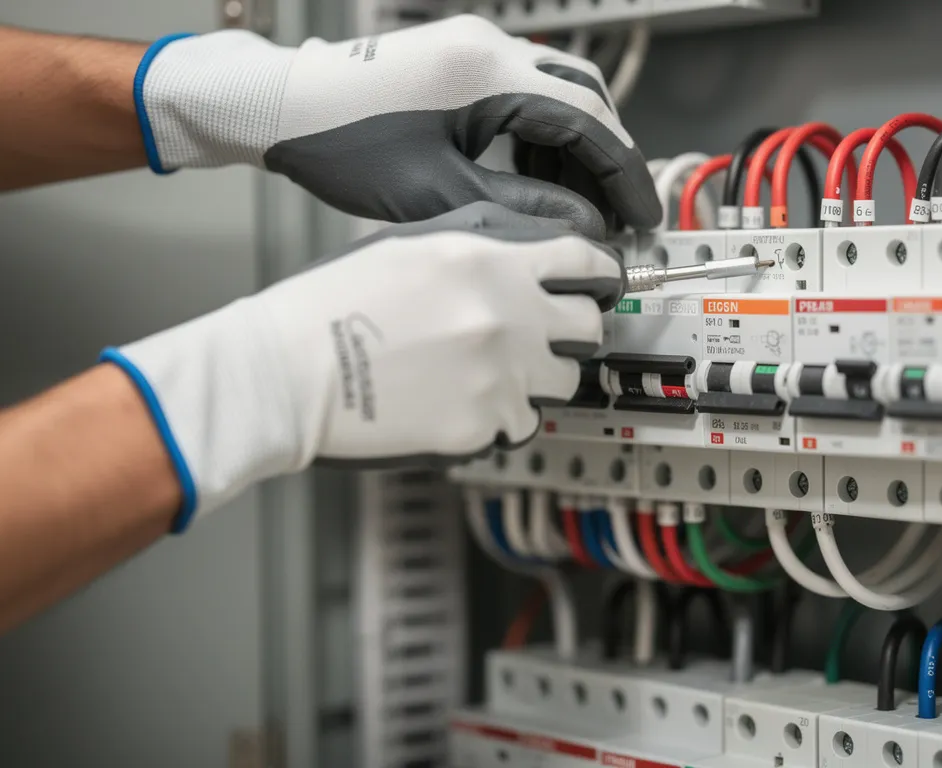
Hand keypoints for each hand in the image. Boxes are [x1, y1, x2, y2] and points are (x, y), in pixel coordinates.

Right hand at [101, 202, 621, 529]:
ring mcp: (500, 374)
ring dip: (536, 380)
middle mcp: (506, 315)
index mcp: (488, 262)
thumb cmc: (330, 309)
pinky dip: (498, 420)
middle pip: (589, 327)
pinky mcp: (483, 426)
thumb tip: (526, 260)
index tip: (602, 285)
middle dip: (571, 333)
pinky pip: (520, 427)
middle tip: (543, 341)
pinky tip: (455, 405)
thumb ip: (480, 249)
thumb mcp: (410, 247)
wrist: (285, 374)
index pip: (583, 260)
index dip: (600, 273)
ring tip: (486, 377)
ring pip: (562, 383)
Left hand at [135, 16, 660, 237]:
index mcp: (488, 73)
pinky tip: (540, 179)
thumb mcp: (437, 192)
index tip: (645, 216)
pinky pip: (525, 91)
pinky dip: (543, 135)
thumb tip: (583, 226)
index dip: (625, 174)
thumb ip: (521, 209)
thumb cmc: (340, 144)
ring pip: (558, 93)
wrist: (278, 105)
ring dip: (576, 148)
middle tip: (622, 214)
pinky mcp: (460, 58)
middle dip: (608, 160)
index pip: (589, 121)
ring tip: (582, 206)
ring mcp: (475, 47)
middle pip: (585, 98)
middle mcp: (489, 47)